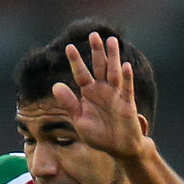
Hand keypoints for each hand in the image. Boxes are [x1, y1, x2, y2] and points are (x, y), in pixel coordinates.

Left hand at [55, 33, 147, 160]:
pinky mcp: (127, 104)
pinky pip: (127, 89)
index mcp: (89, 93)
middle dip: (96, 51)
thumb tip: (55, 85)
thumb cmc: (99, 136)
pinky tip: (125, 65)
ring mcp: (116, 95)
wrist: (118, 149)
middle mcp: (103, 90)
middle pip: (99, 67)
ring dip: (113, 57)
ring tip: (112, 41)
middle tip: (93, 34)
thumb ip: (69, 104)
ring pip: (114, 72)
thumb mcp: (79, 121)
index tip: (69, 47)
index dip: (76, 61)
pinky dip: (127, 78)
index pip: (81, 74)